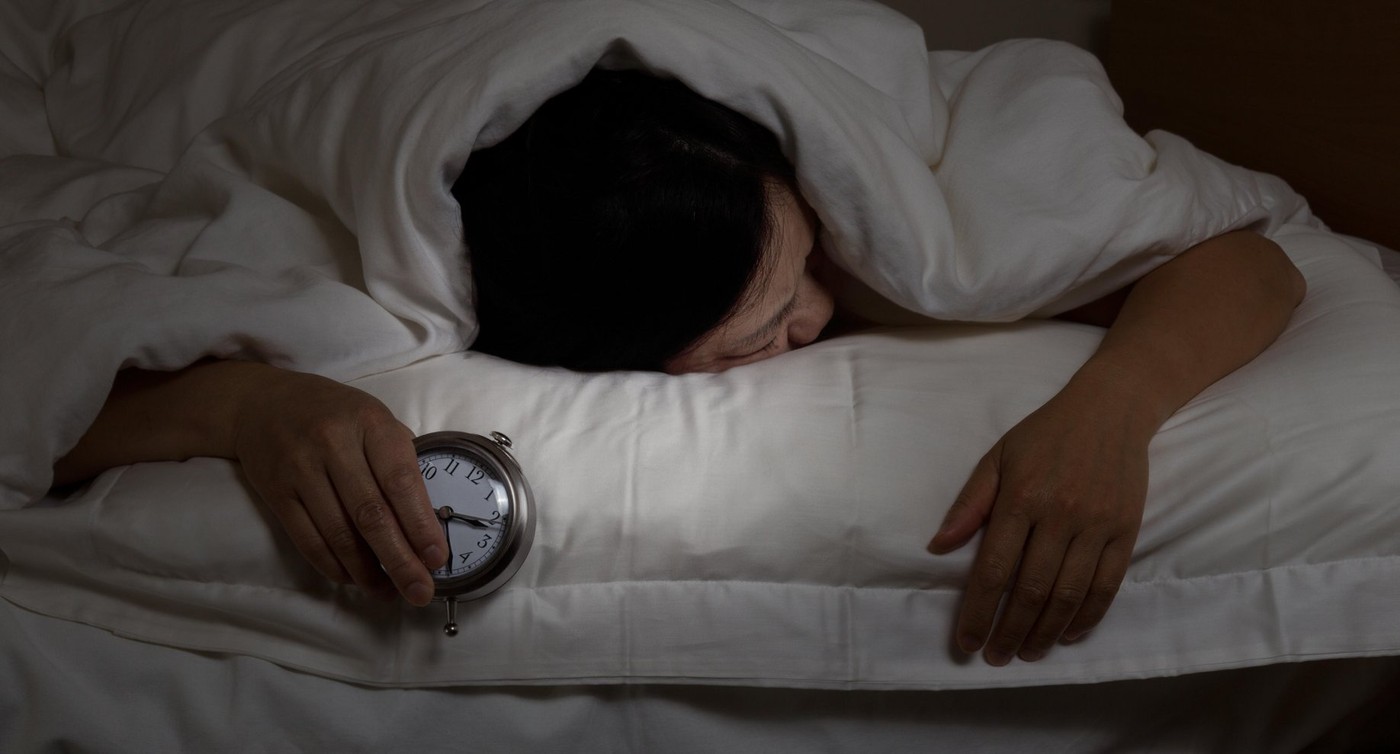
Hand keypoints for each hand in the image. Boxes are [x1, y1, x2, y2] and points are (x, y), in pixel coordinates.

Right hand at [230, 368, 447, 605]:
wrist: (264, 402)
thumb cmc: (336, 415)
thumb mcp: (375, 420)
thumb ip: (400, 462)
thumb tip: (428, 521)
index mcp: (370, 423)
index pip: (401, 482)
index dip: (421, 525)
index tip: (437, 558)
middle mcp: (334, 444)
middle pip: (371, 515)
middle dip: (400, 560)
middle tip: (420, 591)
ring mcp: (301, 468)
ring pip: (339, 533)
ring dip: (367, 571)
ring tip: (388, 592)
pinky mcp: (276, 492)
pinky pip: (307, 539)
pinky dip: (332, 565)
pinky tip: (352, 578)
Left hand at [928, 375, 1152, 664]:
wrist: (1111, 409)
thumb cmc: (1044, 434)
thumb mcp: (997, 458)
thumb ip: (969, 505)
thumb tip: (937, 547)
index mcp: (1021, 497)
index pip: (994, 569)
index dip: (979, 612)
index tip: (966, 642)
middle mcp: (1060, 515)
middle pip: (1032, 590)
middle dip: (1009, 632)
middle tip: (995, 657)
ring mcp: (1097, 525)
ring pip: (1070, 595)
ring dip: (1045, 632)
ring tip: (1027, 653)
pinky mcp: (1127, 531)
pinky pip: (1107, 586)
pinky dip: (1087, 617)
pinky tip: (1068, 634)